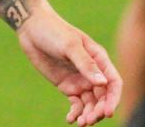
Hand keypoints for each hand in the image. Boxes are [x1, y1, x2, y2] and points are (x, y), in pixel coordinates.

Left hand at [17, 6, 121, 125]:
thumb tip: (103, 83)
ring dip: (88, 114)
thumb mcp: (70, 46)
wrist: (31, 28)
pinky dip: (75, 112)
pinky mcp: (67, 85)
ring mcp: (80, 79)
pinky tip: (70, 119)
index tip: (107, 113)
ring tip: (80, 123)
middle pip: (103, 97)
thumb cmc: (53, 31)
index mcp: (99, 59)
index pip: (113, 82)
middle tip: (89, 120)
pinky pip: (76, 103)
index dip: (113, 99)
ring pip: (90, 103)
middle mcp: (92, 72)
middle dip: (99, 110)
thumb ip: (86, 64)